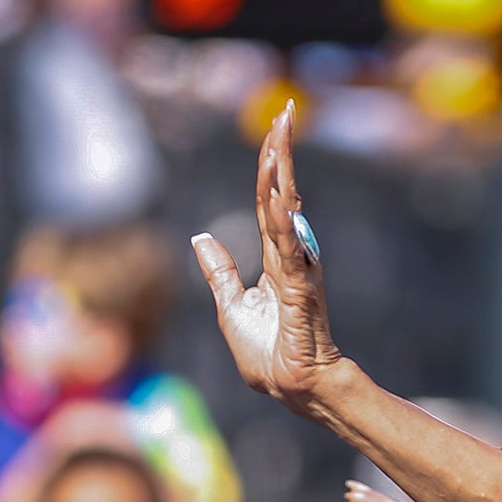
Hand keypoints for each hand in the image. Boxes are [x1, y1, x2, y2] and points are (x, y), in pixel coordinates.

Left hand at [192, 104, 345, 414]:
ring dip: (282, 175)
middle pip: (282, 194)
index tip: (276, 130)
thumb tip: (201, 238)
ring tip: (280, 137)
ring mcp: (298, 269)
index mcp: (273, 258)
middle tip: (286, 112)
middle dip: (282, 153)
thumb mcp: (230, 306)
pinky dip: (281, 222)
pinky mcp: (300, 290)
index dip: (269, 167)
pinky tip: (277, 195)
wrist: (291, 389)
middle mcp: (289, 255)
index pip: (268, 201)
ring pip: (287, 212)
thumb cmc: (267, 355)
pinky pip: (288, 249)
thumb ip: (219, 271)